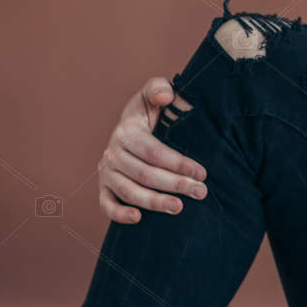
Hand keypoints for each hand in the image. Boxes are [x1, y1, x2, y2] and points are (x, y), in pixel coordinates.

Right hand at [97, 77, 207, 223]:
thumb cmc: (148, 113)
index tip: (202, 173)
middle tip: (201, 192)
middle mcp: (112, 154)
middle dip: (175, 185)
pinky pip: (106, 205)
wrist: (129, 129)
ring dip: (154, 202)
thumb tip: (165, 96)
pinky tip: (138, 219)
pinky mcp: (104, 189)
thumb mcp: (153, 94)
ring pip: (130, 192)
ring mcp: (107, 173)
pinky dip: (119, 214)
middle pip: (146, 174)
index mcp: (126, 133)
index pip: (155, 152)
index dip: (179, 164)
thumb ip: (159, 88)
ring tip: (179, 208)